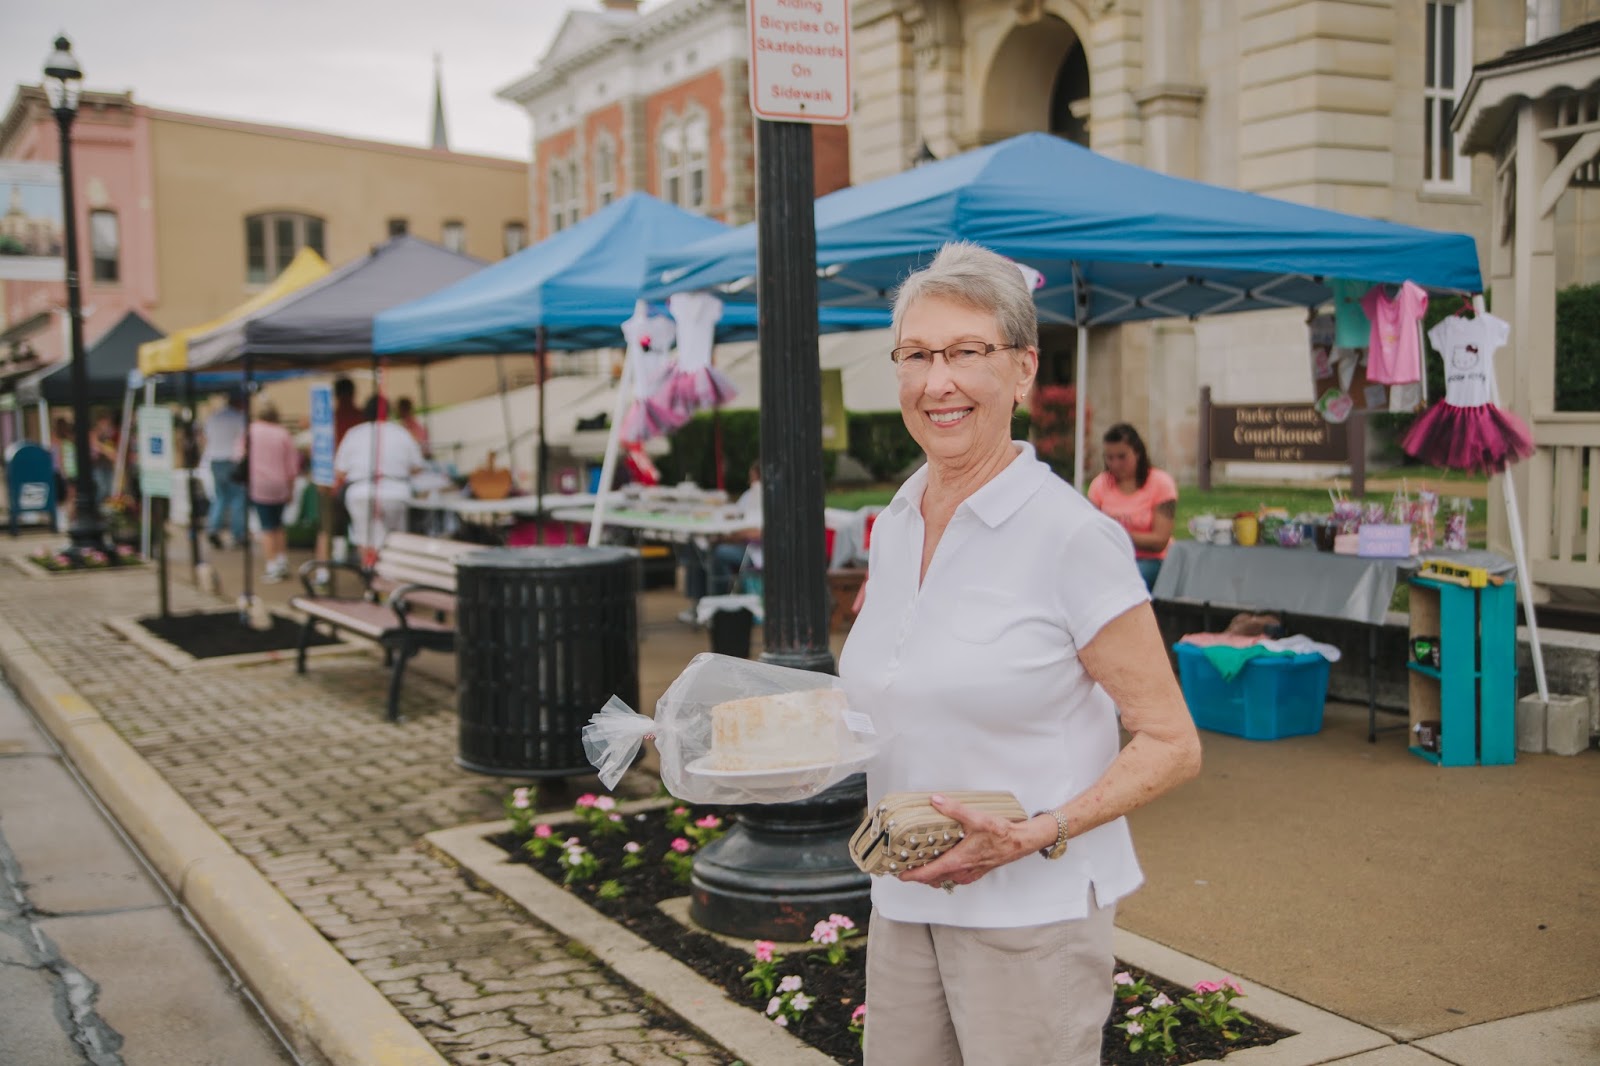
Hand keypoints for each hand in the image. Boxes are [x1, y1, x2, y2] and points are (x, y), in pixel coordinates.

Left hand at [897, 794, 1054, 889]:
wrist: (1021, 842)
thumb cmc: (1002, 834)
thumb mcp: (977, 818)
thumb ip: (954, 809)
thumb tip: (936, 800)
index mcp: (958, 860)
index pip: (929, 874)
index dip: (912, 876)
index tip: (900, 875)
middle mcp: (962, 870)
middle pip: (934, 880)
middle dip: (919, 876)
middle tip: (906, 867)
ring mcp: (970, 873)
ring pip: (945, 880)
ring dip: (932, 876)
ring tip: (922, 865)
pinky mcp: (977, 871)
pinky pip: (956, 878)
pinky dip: (945, 874)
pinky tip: (945, 863)